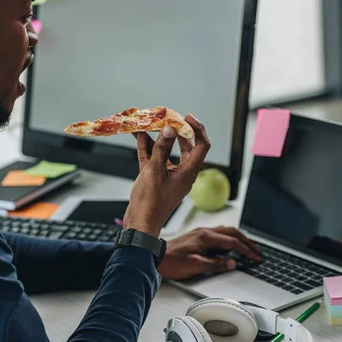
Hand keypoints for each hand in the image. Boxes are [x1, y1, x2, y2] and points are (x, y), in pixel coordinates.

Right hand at [124, 115, 209, 236]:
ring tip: (149, 123)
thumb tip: (169, 130)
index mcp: (189, 173)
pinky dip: (148, 149)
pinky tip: (140, 137)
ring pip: (167, 152)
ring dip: (158, 139)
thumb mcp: (154, 171)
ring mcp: (168, 176)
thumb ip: (161, 149)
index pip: (201, 145)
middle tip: (166, 118)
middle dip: (175, 131)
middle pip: (185, 147)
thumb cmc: (150, 202)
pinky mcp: (155, 179)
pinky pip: (154, 160)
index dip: (197, 128)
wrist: (139, 225)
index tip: (186, 117)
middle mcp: (182, 173)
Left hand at [158, 226, 261, 279]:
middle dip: (247, 242)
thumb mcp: (195, 266)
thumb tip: (231, 263)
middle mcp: (204, 232)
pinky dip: (229, 238)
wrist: (154, 256)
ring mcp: (200, 233)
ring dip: (239, 238)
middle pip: (232, 233)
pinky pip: (218, 233)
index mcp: (206, 237)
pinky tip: (229, 244)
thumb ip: (215, 264)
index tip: (256, 258)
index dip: (246, 251)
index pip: (233, 242)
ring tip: (247, 247)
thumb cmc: (171, 261)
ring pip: (225, 231)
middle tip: (257, 251)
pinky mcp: (196, 236)